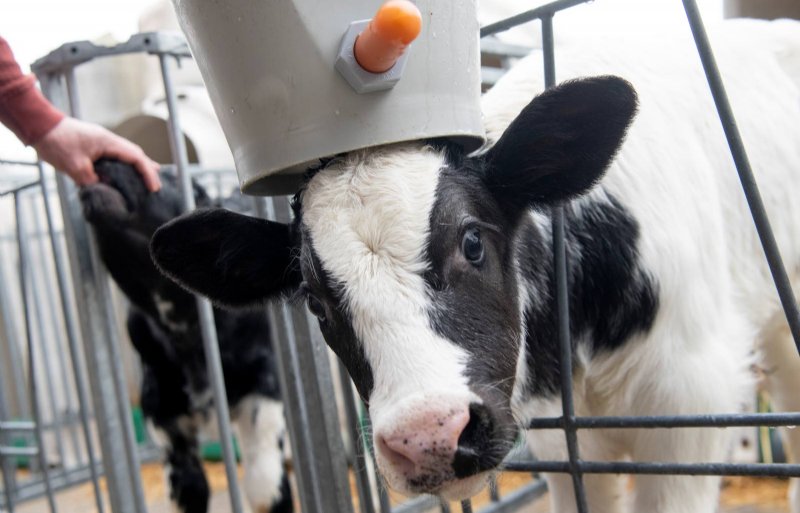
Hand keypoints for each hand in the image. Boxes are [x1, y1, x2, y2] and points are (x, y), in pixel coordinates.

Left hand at [34, 117, 161, 191]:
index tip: (153, 188)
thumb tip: (103, 190)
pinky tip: (123, 174)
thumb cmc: (56, 142)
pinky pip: (115, 156)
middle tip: (155, 186)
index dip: (147, 173)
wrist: (39, 126)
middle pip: (136, 154)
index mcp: (108, 142)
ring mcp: (101, 141)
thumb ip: (92, 181)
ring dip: (137, 167)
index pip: (136, 157)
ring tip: (146, 180)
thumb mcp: (74, 166)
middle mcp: (108, 140)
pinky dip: (124, 165)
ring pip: (126, 154)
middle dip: (147, 169)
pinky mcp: (93, 145)